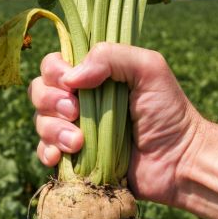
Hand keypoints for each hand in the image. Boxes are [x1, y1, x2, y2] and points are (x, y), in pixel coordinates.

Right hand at [28, 43, 203, 205]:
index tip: (71, 84)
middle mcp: (79, 101)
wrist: (178, 161)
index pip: (54, 65)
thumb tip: (72, 77)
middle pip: (39, 92)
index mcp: (93, 76)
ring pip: (40, 123)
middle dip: (50, 102)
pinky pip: (44, 153)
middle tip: (75, 113)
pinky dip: (46, 153)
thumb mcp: (149, 69)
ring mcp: (74, 131)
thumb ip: (112, 57)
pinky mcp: (74, 160)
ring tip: (78, 142)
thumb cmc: (168, 112)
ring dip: (52, 130)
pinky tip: (60, 158)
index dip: (54, 72)